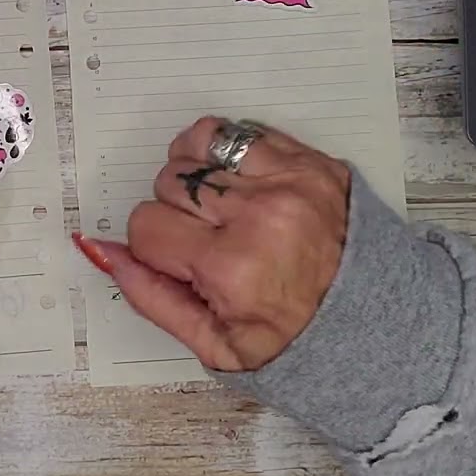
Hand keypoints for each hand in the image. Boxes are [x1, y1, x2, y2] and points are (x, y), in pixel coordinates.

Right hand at [75, 117, 349, 371]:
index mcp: (231, 266)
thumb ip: (150, 294)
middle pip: (167, 182)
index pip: (146, 225)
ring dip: (195, 177)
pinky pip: (238, 131)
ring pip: (195, 147)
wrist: (377, 325)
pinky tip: (234, 181)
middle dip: (175, 214)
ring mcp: (287, 181)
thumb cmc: (297, 341)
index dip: (156, 248)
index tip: (183, 265)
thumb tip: (99, 250)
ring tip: (218, 208)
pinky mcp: (309, 161)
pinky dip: (224, 150)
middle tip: (206, 242)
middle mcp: (258, 215)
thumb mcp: (216, 345)